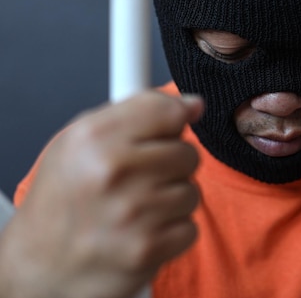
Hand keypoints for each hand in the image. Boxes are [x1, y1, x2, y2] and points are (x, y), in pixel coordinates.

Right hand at [0, 92, 203, 297]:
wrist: (41, 259)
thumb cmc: (65, 194)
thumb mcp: (84, 137)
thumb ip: (141, 111)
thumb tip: (194, 105)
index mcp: (95, 137)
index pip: (168, 112)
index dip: (172, 122)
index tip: (165, 133)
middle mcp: (112, 172)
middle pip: (188, 154)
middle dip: (172, 166)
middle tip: (142, 178)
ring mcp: (131, 213)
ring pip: (191, 193)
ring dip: (172, 201)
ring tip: (139, 207)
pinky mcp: (146, 249)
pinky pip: (189, 229)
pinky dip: (172, 232)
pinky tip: (143, 231)